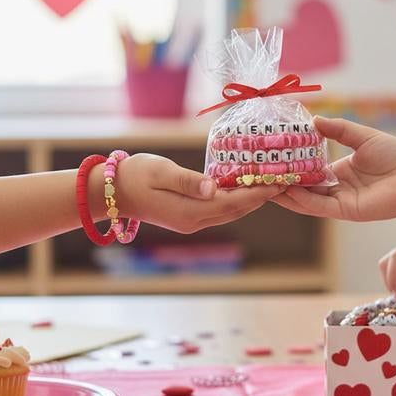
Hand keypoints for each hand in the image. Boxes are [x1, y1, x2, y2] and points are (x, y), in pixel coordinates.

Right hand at [118, 153, 282, 233]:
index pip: (233, 203)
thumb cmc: (136, 175)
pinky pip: (219, 210)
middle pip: (236, 210)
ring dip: (250, 200)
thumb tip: (214, 187)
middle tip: (284, 182)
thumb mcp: (162, 172)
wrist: (111, 192)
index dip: (257, 193)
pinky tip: (244, 187)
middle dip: (261, 197)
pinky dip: (235, 200)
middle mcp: (194, 222)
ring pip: (230, 212)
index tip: (278, 182)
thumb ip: (189, 181)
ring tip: (271, 184)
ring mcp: (191, 222)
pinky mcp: (187, 218)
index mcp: (190, 212)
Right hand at [273, 117, 395, 220]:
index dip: (290, 166)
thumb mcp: (361, 136)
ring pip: (306, 199)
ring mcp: (340, 201)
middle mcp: (337, 188)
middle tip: (257, 173)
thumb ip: (338, 129)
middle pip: (303, 186)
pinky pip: (319, 206)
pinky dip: (301, 200)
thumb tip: (313, 120)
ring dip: (285, 193)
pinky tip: (285, 191)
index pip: (308, 170)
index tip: (269, 158)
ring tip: (263, 184)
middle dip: (281, 181)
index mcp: (340, 171)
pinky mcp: (347, 211)